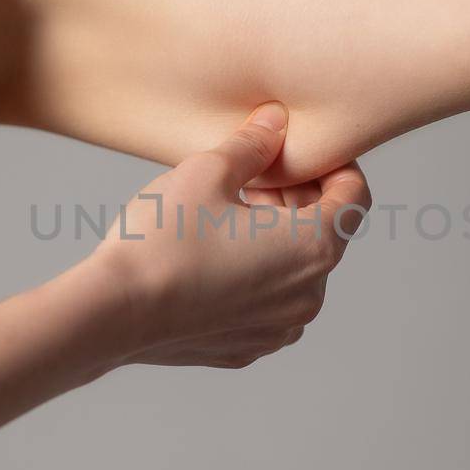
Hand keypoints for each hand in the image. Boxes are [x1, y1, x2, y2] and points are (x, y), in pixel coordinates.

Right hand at [90, 102, 370, 367]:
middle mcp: (308, 295)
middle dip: (298, 199)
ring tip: (228, 218)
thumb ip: (253, 144)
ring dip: (277, 240)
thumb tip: (275, 121)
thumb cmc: (163, 240)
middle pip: (325, 232)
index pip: (355, 195)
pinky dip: (255, 277)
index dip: (334, 164)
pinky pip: (267, 304)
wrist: (114, 313)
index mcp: (312, 246)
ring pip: (297, 271)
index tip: (299, 153)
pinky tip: (213, 259)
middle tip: (252, 178)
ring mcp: (279, 328)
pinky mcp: (249, 348)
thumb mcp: (209, 172)